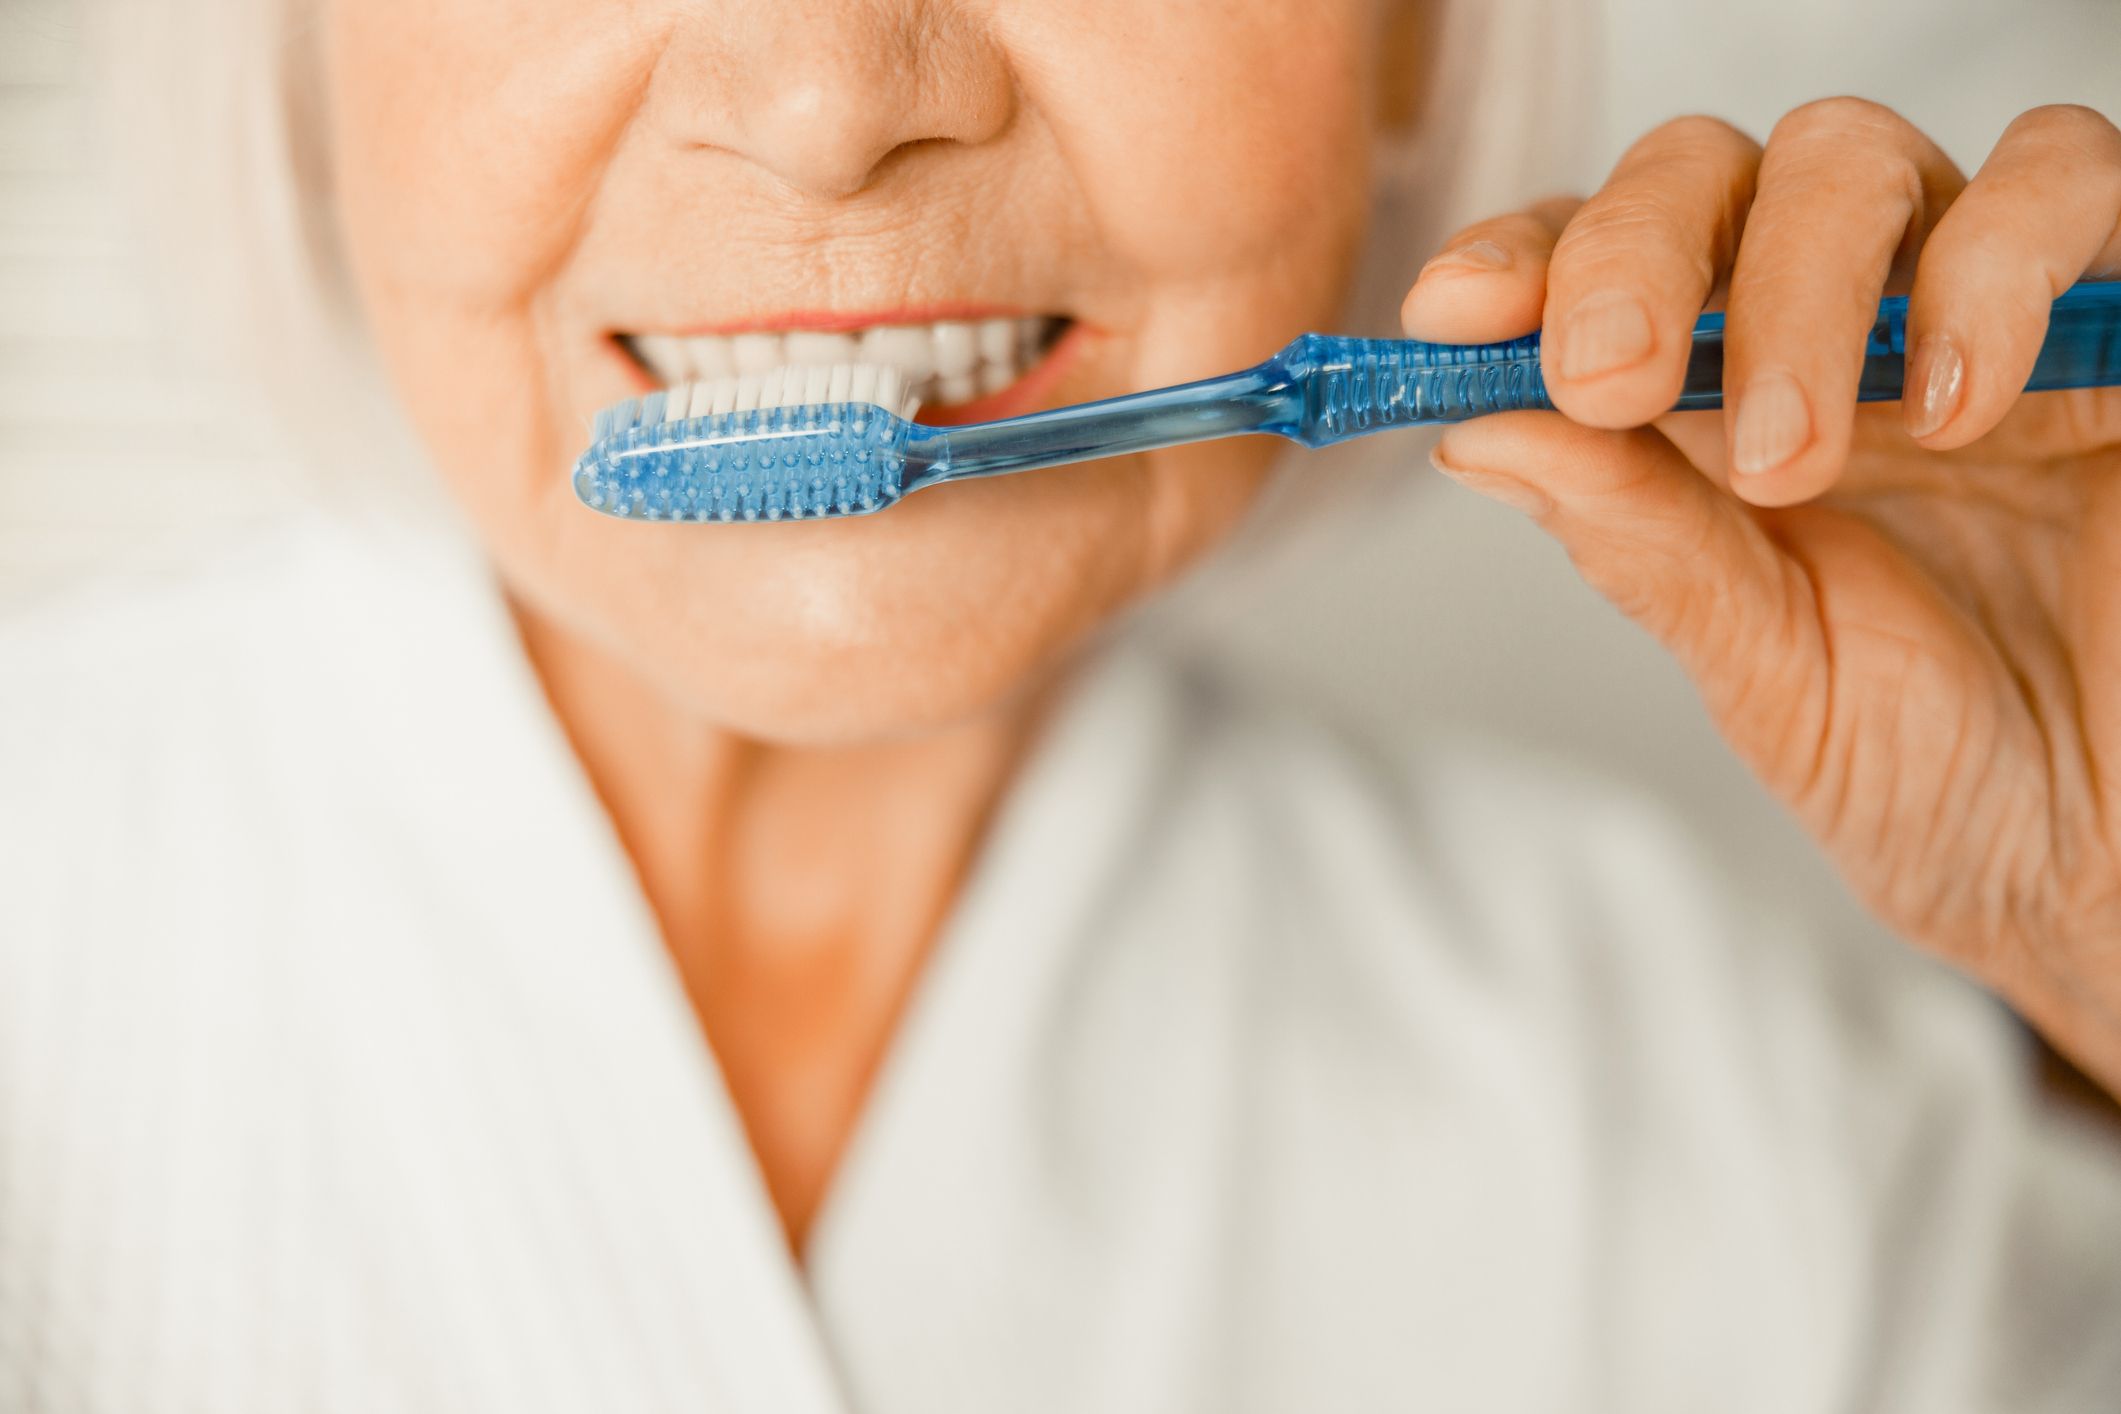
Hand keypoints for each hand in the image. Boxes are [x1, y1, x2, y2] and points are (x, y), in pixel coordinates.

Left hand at [1402, 100, 2120, 1091]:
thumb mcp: (1766, 668)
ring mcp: (1977, 308)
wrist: (2108, 862)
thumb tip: (1473, 428)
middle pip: (1709, 175)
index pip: (1598, 269)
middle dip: (1634, 256)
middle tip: (1607, 378)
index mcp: (1717, 409)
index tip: (1449, 314)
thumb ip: (1640, 542)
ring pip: (1857, 159)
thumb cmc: (1942, 775)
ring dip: (1795, 283)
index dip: (1520, 260)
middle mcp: (1837, 331)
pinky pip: (2069, 181)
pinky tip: (1966, 409)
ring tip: (1792, 455)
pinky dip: (1996, 263)